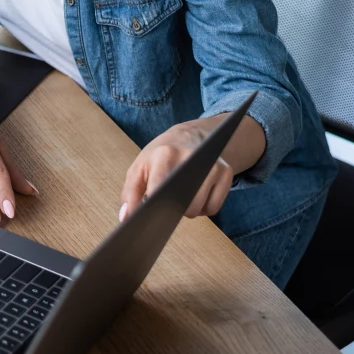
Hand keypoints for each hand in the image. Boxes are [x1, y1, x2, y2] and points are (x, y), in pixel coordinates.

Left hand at [119, 114, 264, 221]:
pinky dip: (203, 208)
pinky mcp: (226, 172)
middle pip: (182, 206)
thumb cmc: (161, 155)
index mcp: (165, 154)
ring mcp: (212, 165)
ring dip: (188, 209)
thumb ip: (130, 194)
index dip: (152, 207)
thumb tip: (127, 218)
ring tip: (181, 192)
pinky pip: (213, 208)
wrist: (190, 136)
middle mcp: (191, 158)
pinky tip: (196, 193)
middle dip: (172, 208)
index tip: (148, 215)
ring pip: (198, 209)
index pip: (158, 190)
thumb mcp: (139, 168)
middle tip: (167, 196)